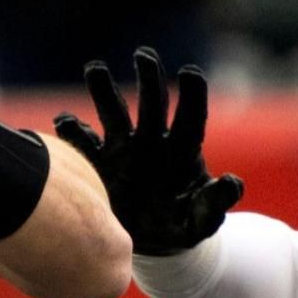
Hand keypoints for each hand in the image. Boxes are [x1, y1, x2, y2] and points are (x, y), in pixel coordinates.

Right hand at [53, 47, 243, 255]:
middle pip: (152, 105)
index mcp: (184, 151)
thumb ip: (215, 203)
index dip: (192, 94)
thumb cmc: (182, 225)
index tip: (189, 71)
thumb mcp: (202, 220)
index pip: (192, 118)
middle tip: (143, 55)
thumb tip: (232, 182)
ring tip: (95, 68)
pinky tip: (65, 121)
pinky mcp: (97, 165)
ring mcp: (123, 151)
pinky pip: (83, 145)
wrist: (149, 242)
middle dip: (149, 79)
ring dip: (104, 91)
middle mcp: (153, 142)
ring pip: (114, 114)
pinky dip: (73, 132)